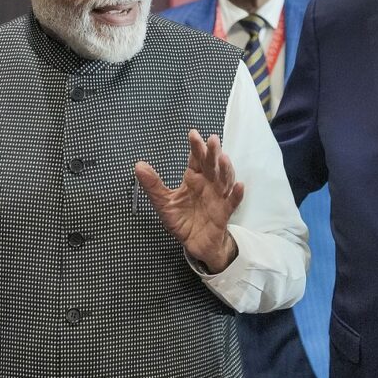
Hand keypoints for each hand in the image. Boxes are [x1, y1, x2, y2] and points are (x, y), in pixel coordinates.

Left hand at [135, 130, 244, 273]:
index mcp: (194, 178)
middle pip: (212, 165)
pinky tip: (239, 186)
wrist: (194, 243)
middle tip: (212, 140)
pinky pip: (232, 202)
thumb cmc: (182, 220)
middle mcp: (208, 184)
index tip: (193, 134)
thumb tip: (138, 165)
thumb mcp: (163, 203)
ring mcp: (218, 197)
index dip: (196, 146)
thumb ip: (153, 185)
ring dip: (225, 169)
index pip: (196, 159)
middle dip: (212, 152)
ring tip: (223, 159)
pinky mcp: (224, 212)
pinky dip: (236, 194)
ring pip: (224, 179)